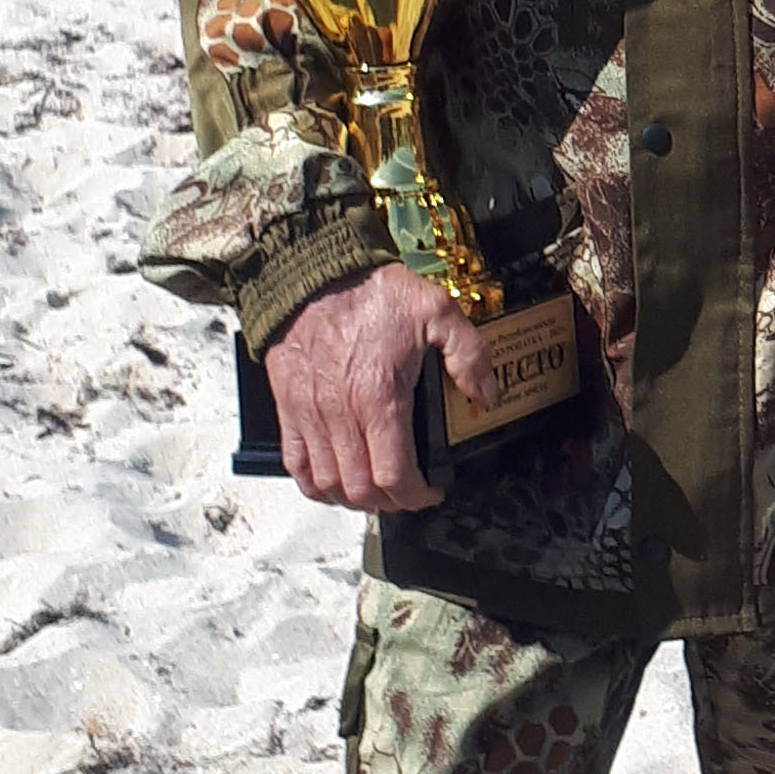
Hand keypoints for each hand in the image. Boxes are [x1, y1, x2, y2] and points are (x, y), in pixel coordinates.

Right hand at [262, 265, 499, 513]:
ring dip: (354, 499)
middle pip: (360, 488)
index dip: (416, 496)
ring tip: (377, 492)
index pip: (393, 473)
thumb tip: (487, 394)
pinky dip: (315, 485)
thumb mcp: (437, 310)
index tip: (431, 492)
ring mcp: (310, 414)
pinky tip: (334, 484)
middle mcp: (340, 413)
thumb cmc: (371, 291)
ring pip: (328, 484)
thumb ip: (469, 354)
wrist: (312, 271)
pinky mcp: (287, 407)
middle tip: (408, 494)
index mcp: (378, 396)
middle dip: (390, 502)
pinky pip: (295, 464)